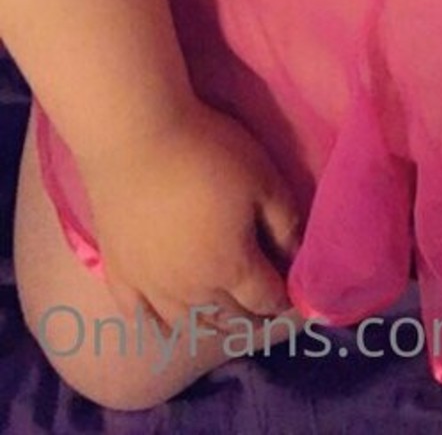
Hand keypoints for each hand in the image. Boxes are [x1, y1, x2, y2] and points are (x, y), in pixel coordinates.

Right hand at [76, 98, 305, 333]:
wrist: (134, 138)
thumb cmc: (206, 152)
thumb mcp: (264, 178)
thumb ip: (286, 222)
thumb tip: (297, 257)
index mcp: (232, 267)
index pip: (268, 299)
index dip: (285, 299)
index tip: (293, 292)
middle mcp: (193, 290)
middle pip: (231, 318)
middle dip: (254, 316)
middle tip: (264, 307)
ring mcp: (151, 287)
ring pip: (189, 324)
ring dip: (213, 325)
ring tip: (226, 318)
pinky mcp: (120, 274)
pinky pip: (140, 317)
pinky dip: (159, 326)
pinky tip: (167, 324)